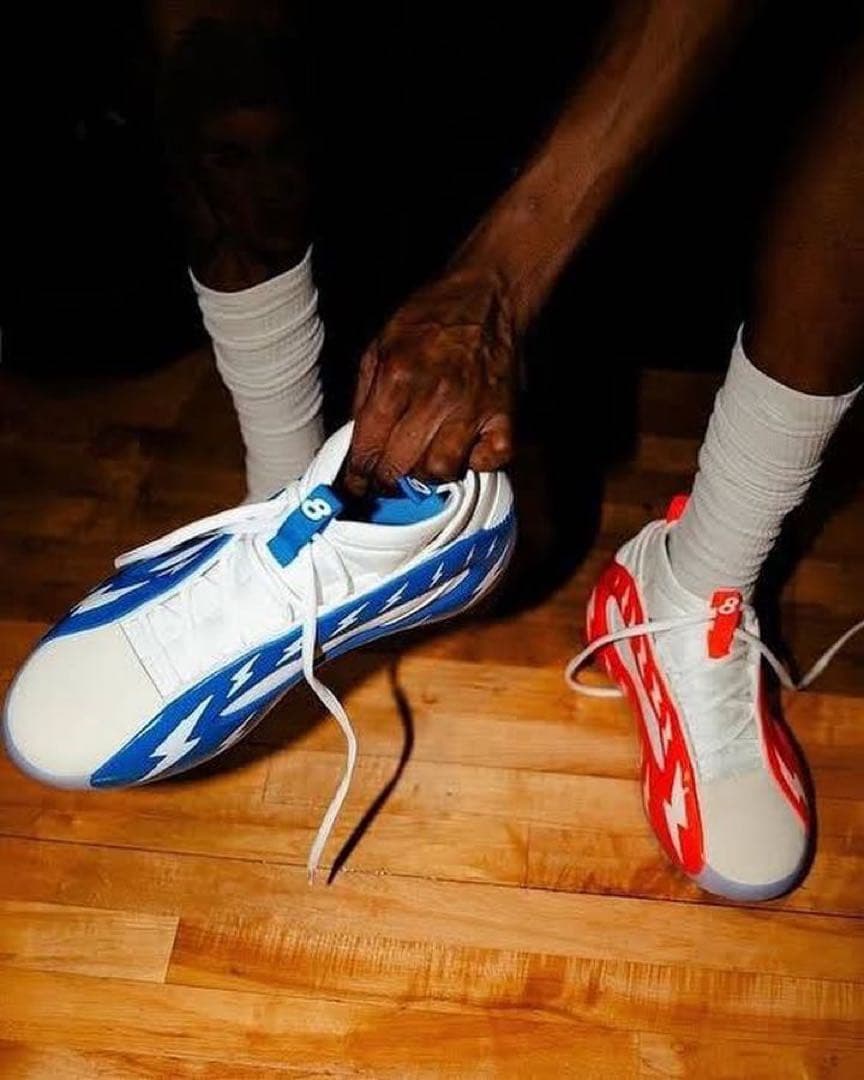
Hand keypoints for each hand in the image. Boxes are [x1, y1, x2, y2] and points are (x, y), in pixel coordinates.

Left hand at [345, 263, 518, 493]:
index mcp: (397, 377)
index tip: (356, 485)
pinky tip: (466, 446)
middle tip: (388, 474)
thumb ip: (365, 396)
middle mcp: (434, 396)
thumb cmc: (431, 319)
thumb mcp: (380, 345)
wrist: (486, 295)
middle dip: (387, 477)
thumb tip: (357, 442)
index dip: (358, 475)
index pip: (368, 446)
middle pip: (401, 466)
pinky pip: (488, 462)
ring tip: (426, 455)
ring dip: (429, 472)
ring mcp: (473, 409)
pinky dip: (475, 462)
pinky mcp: (504, 416)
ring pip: (441, 471)